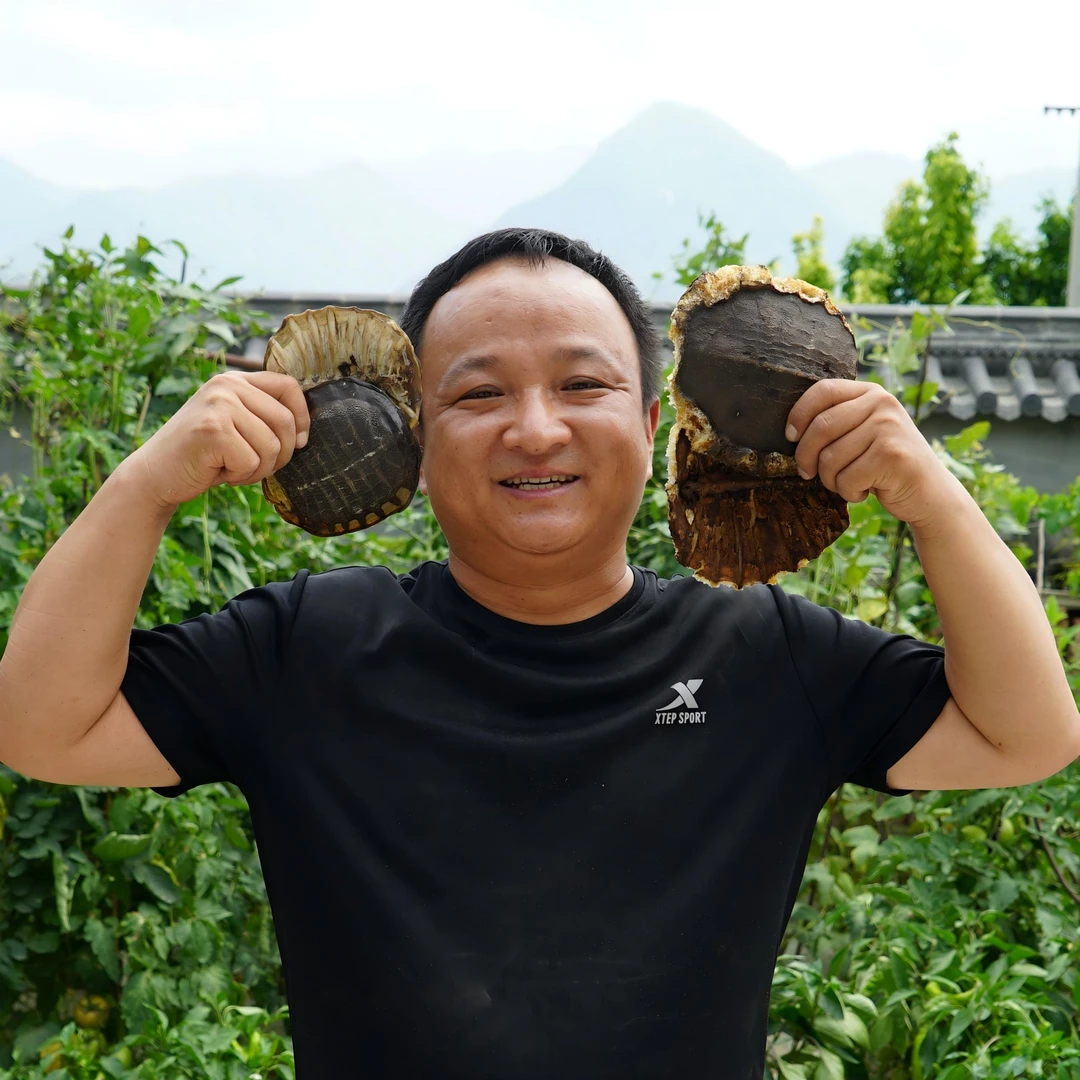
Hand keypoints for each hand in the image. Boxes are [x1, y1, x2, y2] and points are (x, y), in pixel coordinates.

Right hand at [123, 370, 310, 509]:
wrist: (154, 475)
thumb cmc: (202, 456)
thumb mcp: (235, 427)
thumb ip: (262, 418)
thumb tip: (304, 432)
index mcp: (235, 380)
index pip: (289, 385)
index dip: (302, 416)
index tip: (298, 441)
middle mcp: (226, 385)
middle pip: (285, 421)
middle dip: (280, 454)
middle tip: (255, 465)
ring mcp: (218, 405)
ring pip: (272, 446)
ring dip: (258, 469)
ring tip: (232, 467)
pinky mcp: (213, 429)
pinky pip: (252, 462)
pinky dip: (241, 476)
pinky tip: (219, 471)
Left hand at [785, 380, 956, 528]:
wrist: (930, 492)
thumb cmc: (885, 464)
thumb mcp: (865, 432)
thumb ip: (838, 421)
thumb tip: (790, 431)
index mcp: (871, 393)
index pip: (823, 390)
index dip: (799, 414)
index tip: (790, 436)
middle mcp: (882, 404)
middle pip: (820, 427)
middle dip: (806, 457)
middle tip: (807, 473)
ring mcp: (889, 428)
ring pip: (830, 458)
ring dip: (830, 480)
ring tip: (848, 482)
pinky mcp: (892, 456)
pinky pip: (847, 478)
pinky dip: (849, 493)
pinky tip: (866, 491)